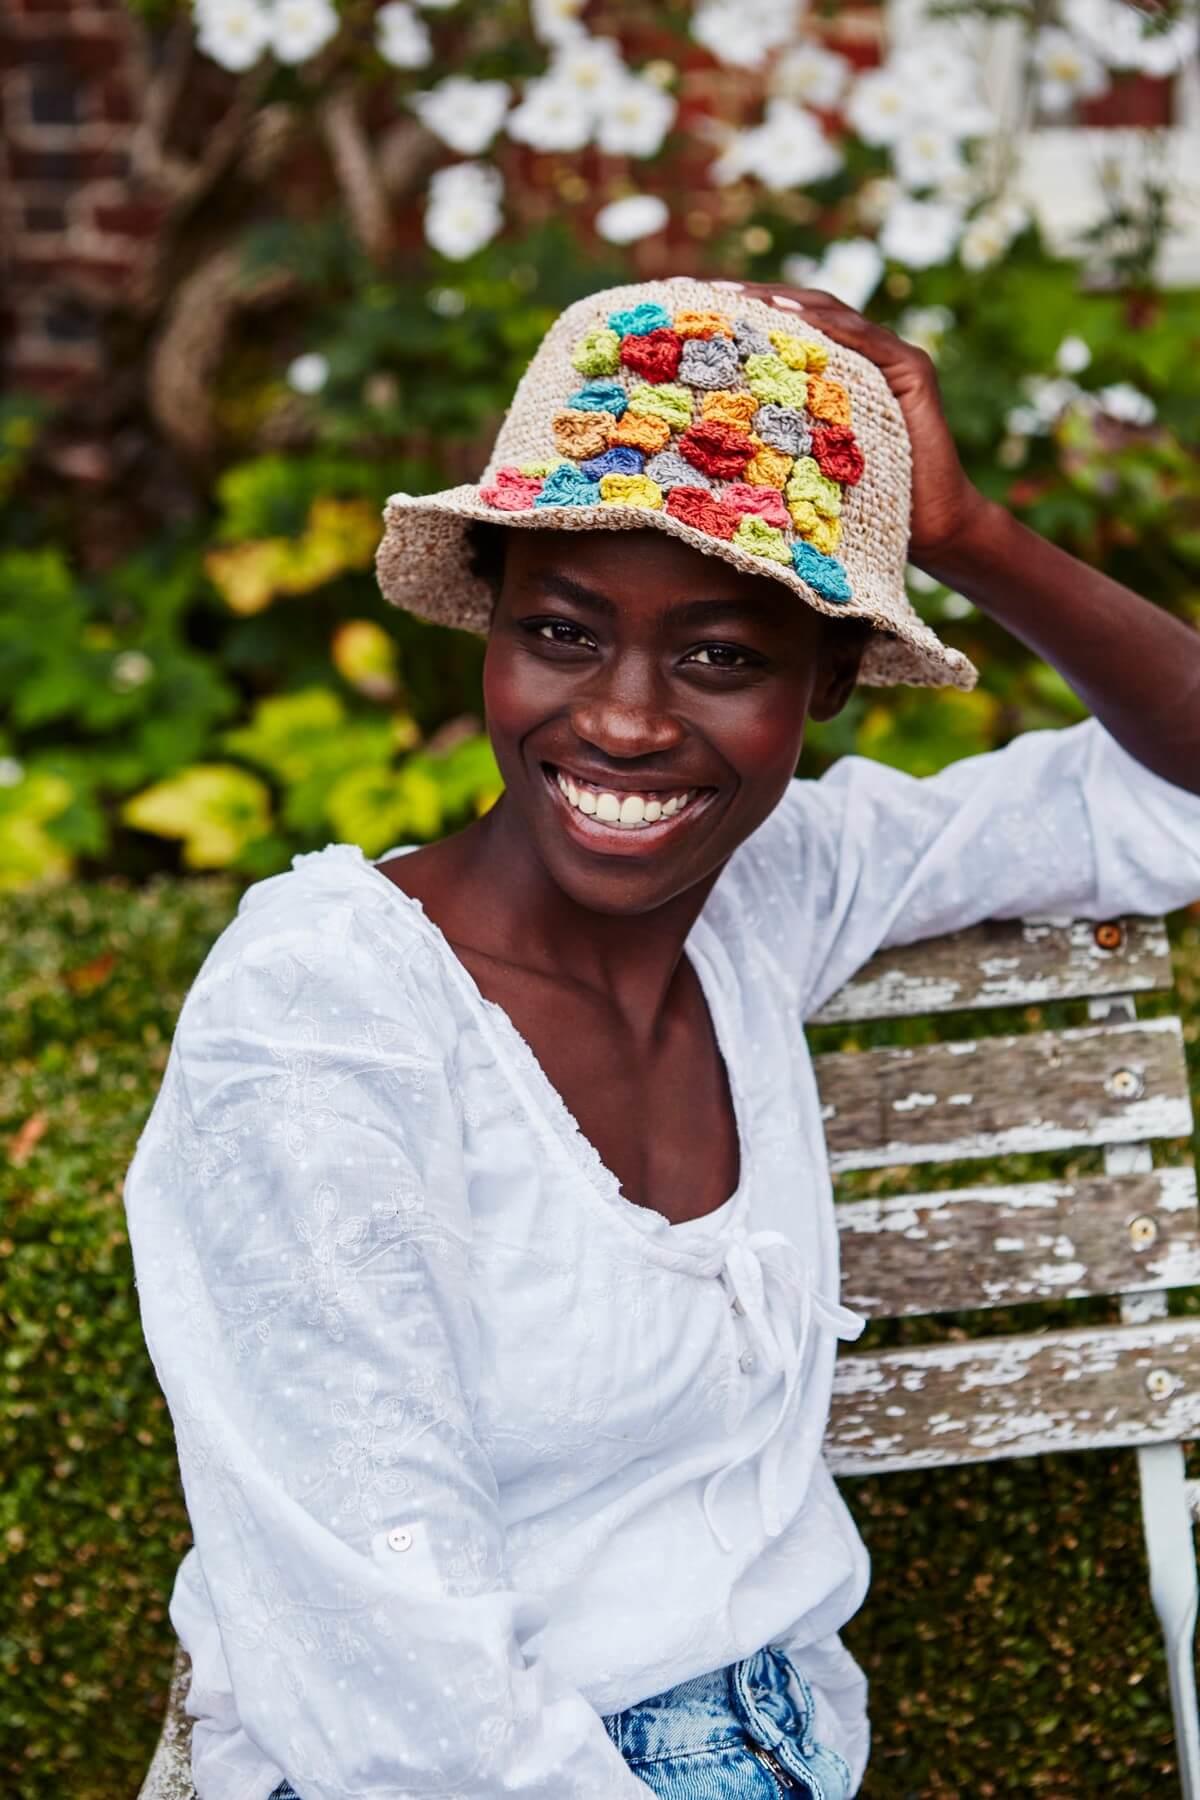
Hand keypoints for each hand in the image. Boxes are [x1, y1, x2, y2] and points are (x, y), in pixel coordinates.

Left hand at [717, 280, 989, 562]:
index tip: (688, 306)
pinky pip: (868, 341)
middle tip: (701, 292)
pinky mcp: (915, 371)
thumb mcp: (800, 463)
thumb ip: (771, 435)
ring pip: (832, 316)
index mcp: (837, 369)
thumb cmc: (860, 504)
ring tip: (739, 298)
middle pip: (803, 310)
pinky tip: (790, 316)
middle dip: (753, 297)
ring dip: (784, 303)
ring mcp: (894, 357)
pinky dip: (830, 326)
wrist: (932, 528)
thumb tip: (700, 433)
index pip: (785, 326)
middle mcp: (866, 353)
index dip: (741, 312)